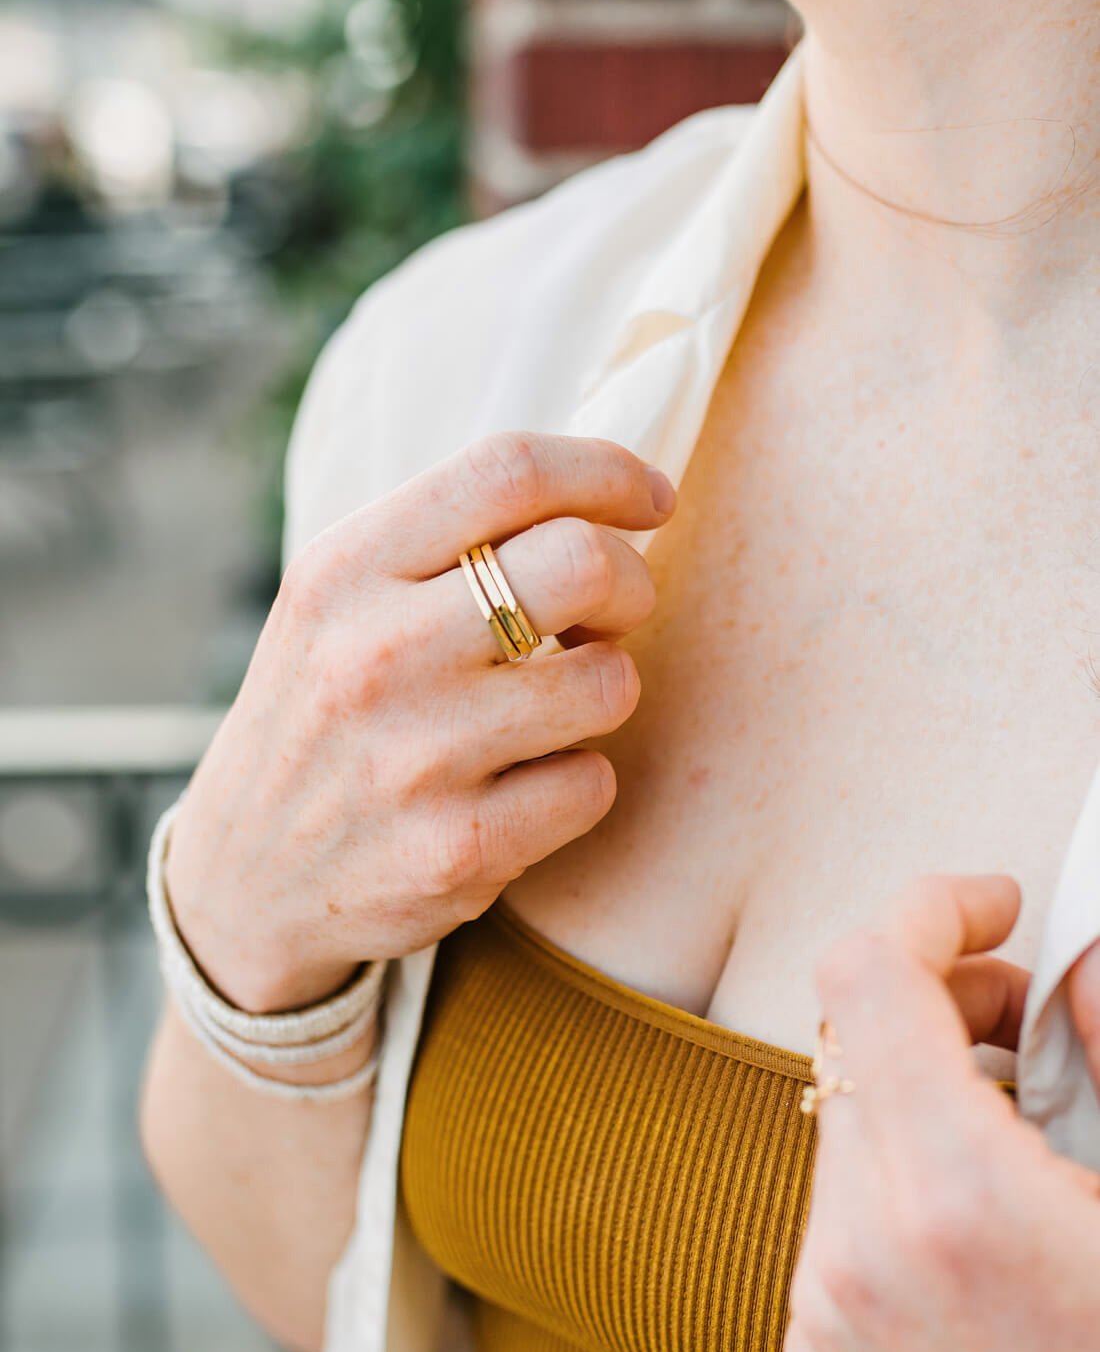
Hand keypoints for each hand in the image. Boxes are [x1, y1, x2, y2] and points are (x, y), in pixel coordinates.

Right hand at [164, 431, 674, 1011]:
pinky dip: (578, 782)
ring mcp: (416, 757)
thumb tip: (602, 495)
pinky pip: (592, 785)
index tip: (650, 498)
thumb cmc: (323, 716)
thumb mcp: (338, 603)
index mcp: (344, 569)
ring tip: (550, 706)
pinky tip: (522, 786)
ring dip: (604, 689)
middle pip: (583, 563)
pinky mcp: (458, 849)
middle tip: (607, 614)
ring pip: (609, 682)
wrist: (242, 881)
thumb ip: (445, 543)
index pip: (508, 471)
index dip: (607, 471)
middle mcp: (374, 654)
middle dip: (630, 583)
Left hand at [784, 876, 1099, 1351]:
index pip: (867, 977)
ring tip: (1019, 1114)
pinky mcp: (818, 1344)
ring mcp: (828, 1306)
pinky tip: (982, 1204)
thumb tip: (1079, 959)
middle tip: (1033, 1014)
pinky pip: (838, 1200)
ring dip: (920, 1081)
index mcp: (958, 1203)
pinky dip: (901, 1165)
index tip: (992, 908)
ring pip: (845, 1114)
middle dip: (941, 993)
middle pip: (851, 1034)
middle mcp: (863, 1253)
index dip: (930, 912)